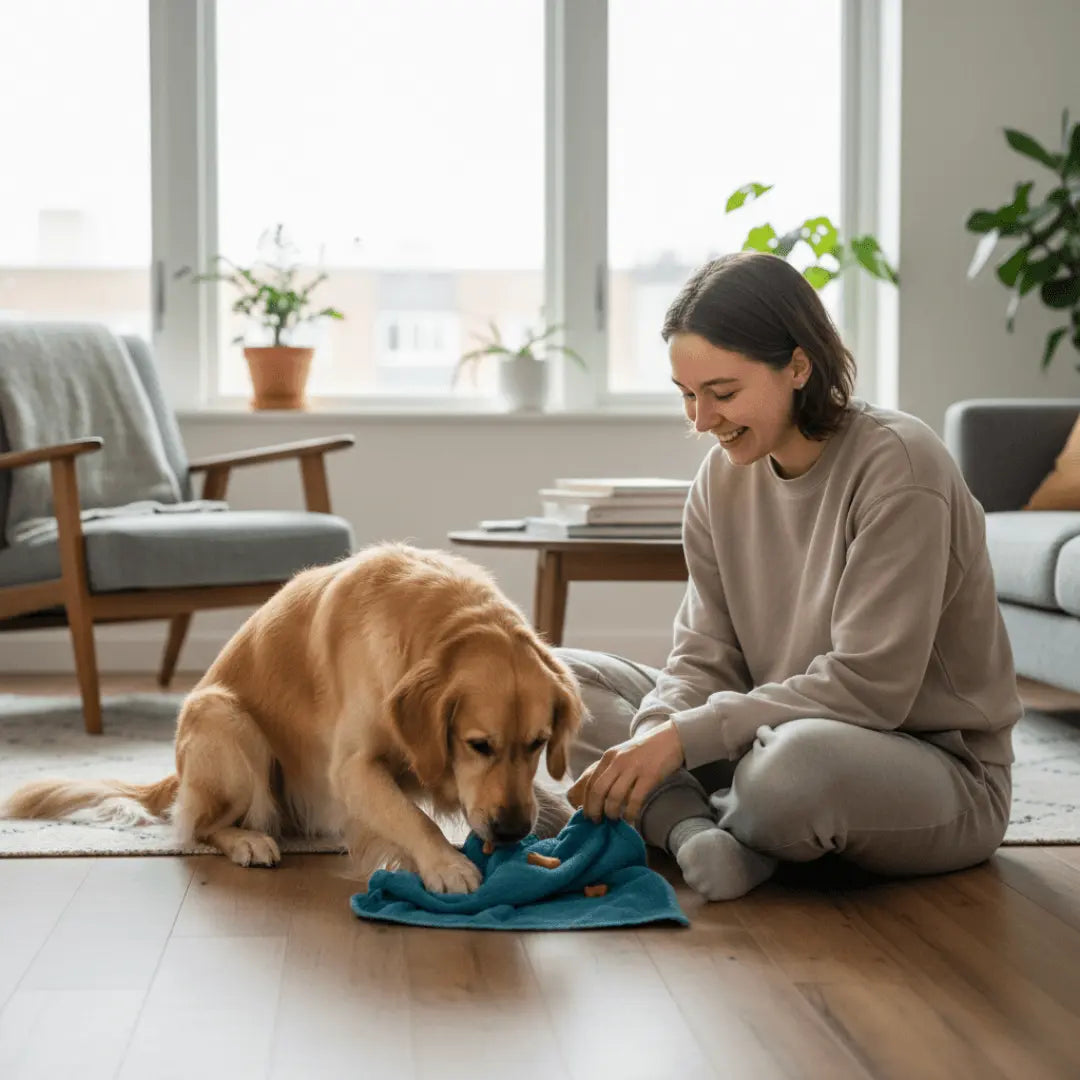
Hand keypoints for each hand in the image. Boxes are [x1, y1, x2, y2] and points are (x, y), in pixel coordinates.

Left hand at [566, 720, 684, 824]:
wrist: (670, 738)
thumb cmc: (645, 750)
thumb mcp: (622, 755)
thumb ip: (611, 770)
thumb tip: (599, 796)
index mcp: (608, 756)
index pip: (590, 783)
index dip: (586, 802)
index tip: (587, 815)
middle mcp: (618, 761)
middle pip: (598, 791)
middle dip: (594, 810)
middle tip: (597, 822)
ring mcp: (633, 768)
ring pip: (614, 797)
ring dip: (611, 813)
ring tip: (614, 820)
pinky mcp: (649, 776)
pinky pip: (635, 800)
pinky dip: (630, 813)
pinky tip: (630, 818)